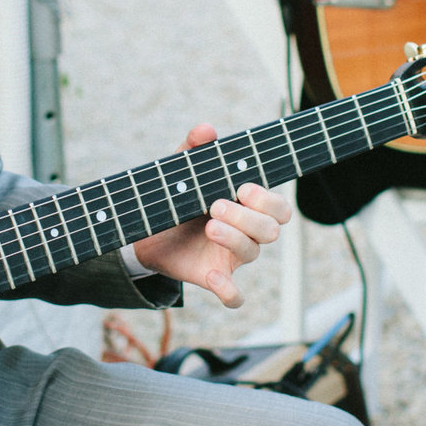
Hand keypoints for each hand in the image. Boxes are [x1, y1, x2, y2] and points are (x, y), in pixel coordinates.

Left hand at [132, 126, 290, 308]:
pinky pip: (235, 296)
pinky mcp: (214, 277)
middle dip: (248, 217)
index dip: (268, 200)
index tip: (242, 187)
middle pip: (271, 230)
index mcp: (247, 205)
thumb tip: (206, 129)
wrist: (146, 229)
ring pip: (252, 253)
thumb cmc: (176, 196)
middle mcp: (247, 232)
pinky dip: (229, 291)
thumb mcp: (181, 169)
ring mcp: (231, 256)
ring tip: (209, 226)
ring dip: (234, 238)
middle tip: (216, 206)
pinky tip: (212, 278)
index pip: (279, 207)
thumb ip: (193, 148)